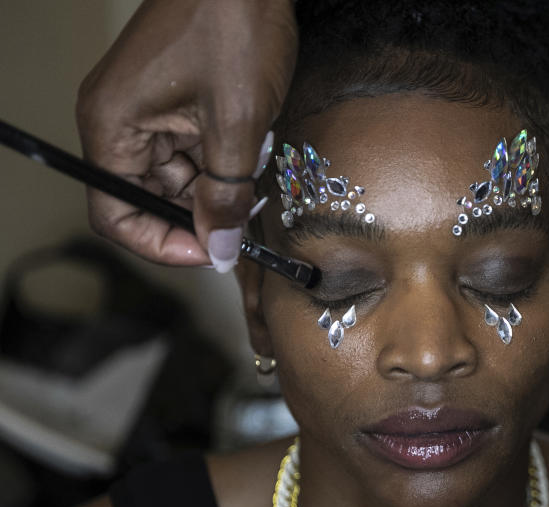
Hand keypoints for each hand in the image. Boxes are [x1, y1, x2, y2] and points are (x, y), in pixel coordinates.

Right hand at [76, 0, 296, 270]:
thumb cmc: (233, 27)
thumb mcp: (237, 125)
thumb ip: (225, 194)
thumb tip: (219, 247)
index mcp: (113, 127)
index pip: (115, 213)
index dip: (161, 243)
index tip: (209, 252)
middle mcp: (118, 120)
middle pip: (145, 198)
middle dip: (196, 213)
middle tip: (242, 220)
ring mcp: (145, 109)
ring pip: (173, 176)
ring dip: (214, 186)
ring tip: (252, 171)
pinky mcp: (172, 100)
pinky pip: (189, 149)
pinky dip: (220, 160)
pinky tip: (250, 149)